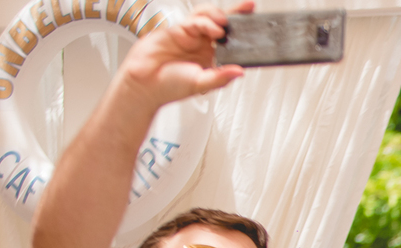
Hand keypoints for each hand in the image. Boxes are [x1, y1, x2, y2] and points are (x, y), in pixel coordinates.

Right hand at [117, 3, 251, 108]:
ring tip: (226, 22)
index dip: (242, 30)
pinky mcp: (176, 30)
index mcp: (211, 57)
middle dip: (235, 13)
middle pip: (221, 22)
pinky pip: (192, 21)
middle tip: (247, 8)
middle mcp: (202, 44)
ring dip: (218, 15)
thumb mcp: (202, 84)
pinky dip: (204, 22)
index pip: (231, 40)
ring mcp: (189, 35)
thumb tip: (240, 72)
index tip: (256, 24)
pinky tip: (214, 30)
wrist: (144, 85)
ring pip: (207, 16)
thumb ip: (221, 77)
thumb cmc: (170, 87)